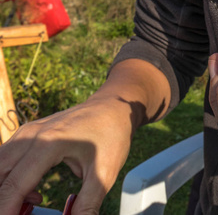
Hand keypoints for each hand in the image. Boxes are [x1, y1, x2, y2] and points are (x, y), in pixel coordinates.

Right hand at [0, 98, 132, 214]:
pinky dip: (9, 179)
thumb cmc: (111, 135)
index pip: (14, 185)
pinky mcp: (27, 133)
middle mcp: (31, 135)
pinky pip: (5, 159)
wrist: (113, 107)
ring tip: (33, 204)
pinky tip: (33, 191)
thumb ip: (88, 203)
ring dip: (5, 189)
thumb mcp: (104, 173)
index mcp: (49, 144)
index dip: (8, 210)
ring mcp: (27, 131)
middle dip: (4, 201)